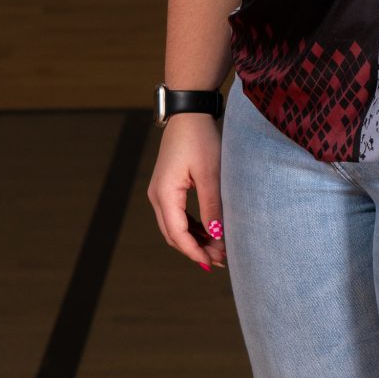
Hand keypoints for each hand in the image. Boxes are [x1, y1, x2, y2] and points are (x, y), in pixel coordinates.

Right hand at [147, 113, 226, 271]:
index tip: (213, 263)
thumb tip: (216, 237)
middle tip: (221, 260)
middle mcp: (157, 196)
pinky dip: (192, 228)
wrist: (189, 114)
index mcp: (165, 194)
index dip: (194, 252)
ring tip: (219, 250)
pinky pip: (177, 216)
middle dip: (196, 250)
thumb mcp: (211, 174)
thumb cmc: (200, 139)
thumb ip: (212, 207)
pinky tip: (210, 234)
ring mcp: (160, 192)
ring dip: (195, 240)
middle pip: (173, 235)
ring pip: (175, 227)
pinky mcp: (168, 188)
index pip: (177, 234)